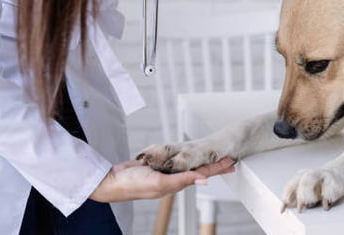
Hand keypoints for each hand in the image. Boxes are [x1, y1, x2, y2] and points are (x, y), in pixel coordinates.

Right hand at [90, 157, 234, 201]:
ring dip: (202, 161)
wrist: (112, 181)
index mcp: (177, 183)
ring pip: (188, 165)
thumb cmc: (134, 185)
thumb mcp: (161, 183)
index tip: (231, 162)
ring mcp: (164, 172)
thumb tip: (205, 180)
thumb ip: (183, 180)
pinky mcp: (156, 165)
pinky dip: (185, 158)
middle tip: (230, 160)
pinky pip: (174, 160)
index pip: (202, 173)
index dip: (217, 168)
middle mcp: (173, 178)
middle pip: (199, 169)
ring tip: (215, 158)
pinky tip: (190, 157)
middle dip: (215, 165)